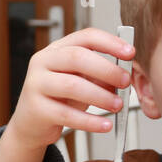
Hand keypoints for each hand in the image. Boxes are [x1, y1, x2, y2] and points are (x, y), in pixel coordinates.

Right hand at [4, 28, 133, 150]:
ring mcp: (36, 84)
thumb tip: (124, 76)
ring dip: (101, 96)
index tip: (130, 53)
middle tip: (125, 82)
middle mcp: (43, 62)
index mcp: (56, 49)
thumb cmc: (58, 98)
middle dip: (107, 69)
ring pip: (72, 86)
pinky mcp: (36, 109)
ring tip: (117, 105)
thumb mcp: (80, 80)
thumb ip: (99, 75)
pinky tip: (104, 124)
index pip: (85, 37)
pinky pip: (67, 115)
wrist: (31, 123)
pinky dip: (90, 121)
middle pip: (77, 57)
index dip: (110, 43)